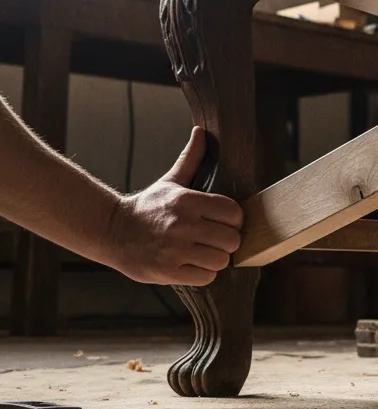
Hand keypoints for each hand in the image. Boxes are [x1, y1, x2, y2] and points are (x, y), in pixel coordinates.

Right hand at [107, 128, 243, 285]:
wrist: (112, 232)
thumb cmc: (148, 207)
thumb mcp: (170, 182)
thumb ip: (190, 159)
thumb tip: (202, 131)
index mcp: (187, 201)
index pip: (233, 213)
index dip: (234, 219)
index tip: (224, 222)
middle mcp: (183, 225)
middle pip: (231, 239)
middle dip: (227, 241)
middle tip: (216, 239)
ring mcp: (175, 250)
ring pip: (221, 260)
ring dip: (216, 259)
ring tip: (204, 252)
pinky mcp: (167, 271)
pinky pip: (206, 277)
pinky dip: (203, 273)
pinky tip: (192, 264)